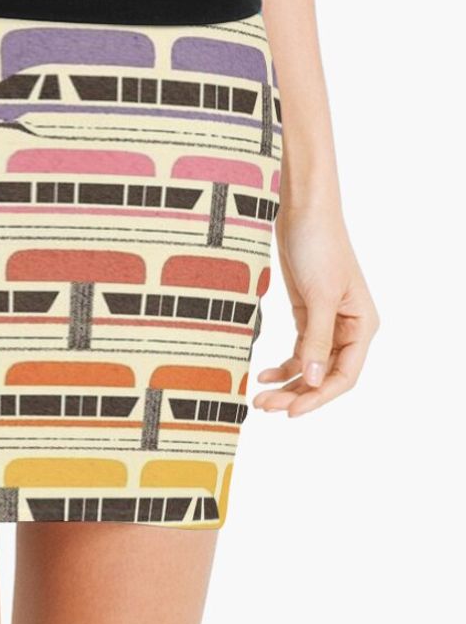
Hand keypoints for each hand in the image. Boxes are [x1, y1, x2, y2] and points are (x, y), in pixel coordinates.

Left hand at [252, 201, 378, 416]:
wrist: (302, 212)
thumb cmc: (319, 246)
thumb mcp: (318, 295)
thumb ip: (316, 339)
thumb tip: (314, 379)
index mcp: (362, 326)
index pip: (344, 376)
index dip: (319, 397)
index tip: (291, 411)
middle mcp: (348, 328)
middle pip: (324, 375)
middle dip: (297, 393)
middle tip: (264, 405)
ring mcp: (326, 322)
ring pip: (309, 366)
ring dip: (287, 383)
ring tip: (260, 397)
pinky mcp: (306, 313)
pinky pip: (298, 349)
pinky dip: (283, 364)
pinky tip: (264, 374)